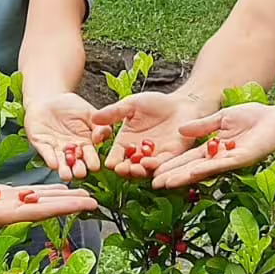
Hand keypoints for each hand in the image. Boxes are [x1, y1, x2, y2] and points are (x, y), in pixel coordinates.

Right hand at [0, 179, 97, 229]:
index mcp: (4, 218)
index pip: (41, 211)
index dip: (64, 208)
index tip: (85, 205)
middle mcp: (11, 214)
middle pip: (47, 207)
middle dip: (71, 204)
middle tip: (96, 201)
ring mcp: (8, 206)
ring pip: (42, 200)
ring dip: (62, 197)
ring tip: (83, 193)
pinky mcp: (2, 197)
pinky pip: (29, 193)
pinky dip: (45, 190)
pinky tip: (58, 187)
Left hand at [23, 91, 109, 179]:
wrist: (51, 98)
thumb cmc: (73, 106)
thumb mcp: (91, 113)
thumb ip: (100, 125)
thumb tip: (101, 138)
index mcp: (85, 144)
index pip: (90, 157)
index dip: (92, 162)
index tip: (95, 166)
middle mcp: (71, 151)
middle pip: (75, 164)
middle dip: (78, 169)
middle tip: (80, 173)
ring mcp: (56, 149)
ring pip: (61, 163)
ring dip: (64, 170)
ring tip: (67, 175)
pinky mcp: (42, 144)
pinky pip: (46, 153)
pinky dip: (50, 158)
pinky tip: (54, 164)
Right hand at [91, 91, 211, 178]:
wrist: (180, 103)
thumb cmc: (154, 103)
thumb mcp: (131, 105)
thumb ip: (114, 112)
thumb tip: (94, 117)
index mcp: (126, 143)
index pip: (116, 156)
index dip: (113, 161)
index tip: (110, 163)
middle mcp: (139, 154)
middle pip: (129, 167)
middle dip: (125, 169)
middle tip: (122, 169)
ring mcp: (155, 157)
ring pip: (145, 169)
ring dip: (140, 170)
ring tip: (136, 168)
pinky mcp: (172, 156)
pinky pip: (164, 165)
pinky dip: (158, 167)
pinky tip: (153, 164)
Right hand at [148, 100, 274, 188]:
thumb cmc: (253, 117)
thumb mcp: (221, 119)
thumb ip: (202, 126)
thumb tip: (180, 131)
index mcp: (213, 148)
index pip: (188, 159)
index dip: (171, 165)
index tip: (154, 171)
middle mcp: (220, 158)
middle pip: (192, 169)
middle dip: (173, 176)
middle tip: (153, 184)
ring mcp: (230, 160)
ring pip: (204, 171)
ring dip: (185, 177)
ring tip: (167, 183)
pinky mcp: (242, 158)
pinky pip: (222, 164)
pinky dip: (207, 168)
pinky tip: (193, 172)